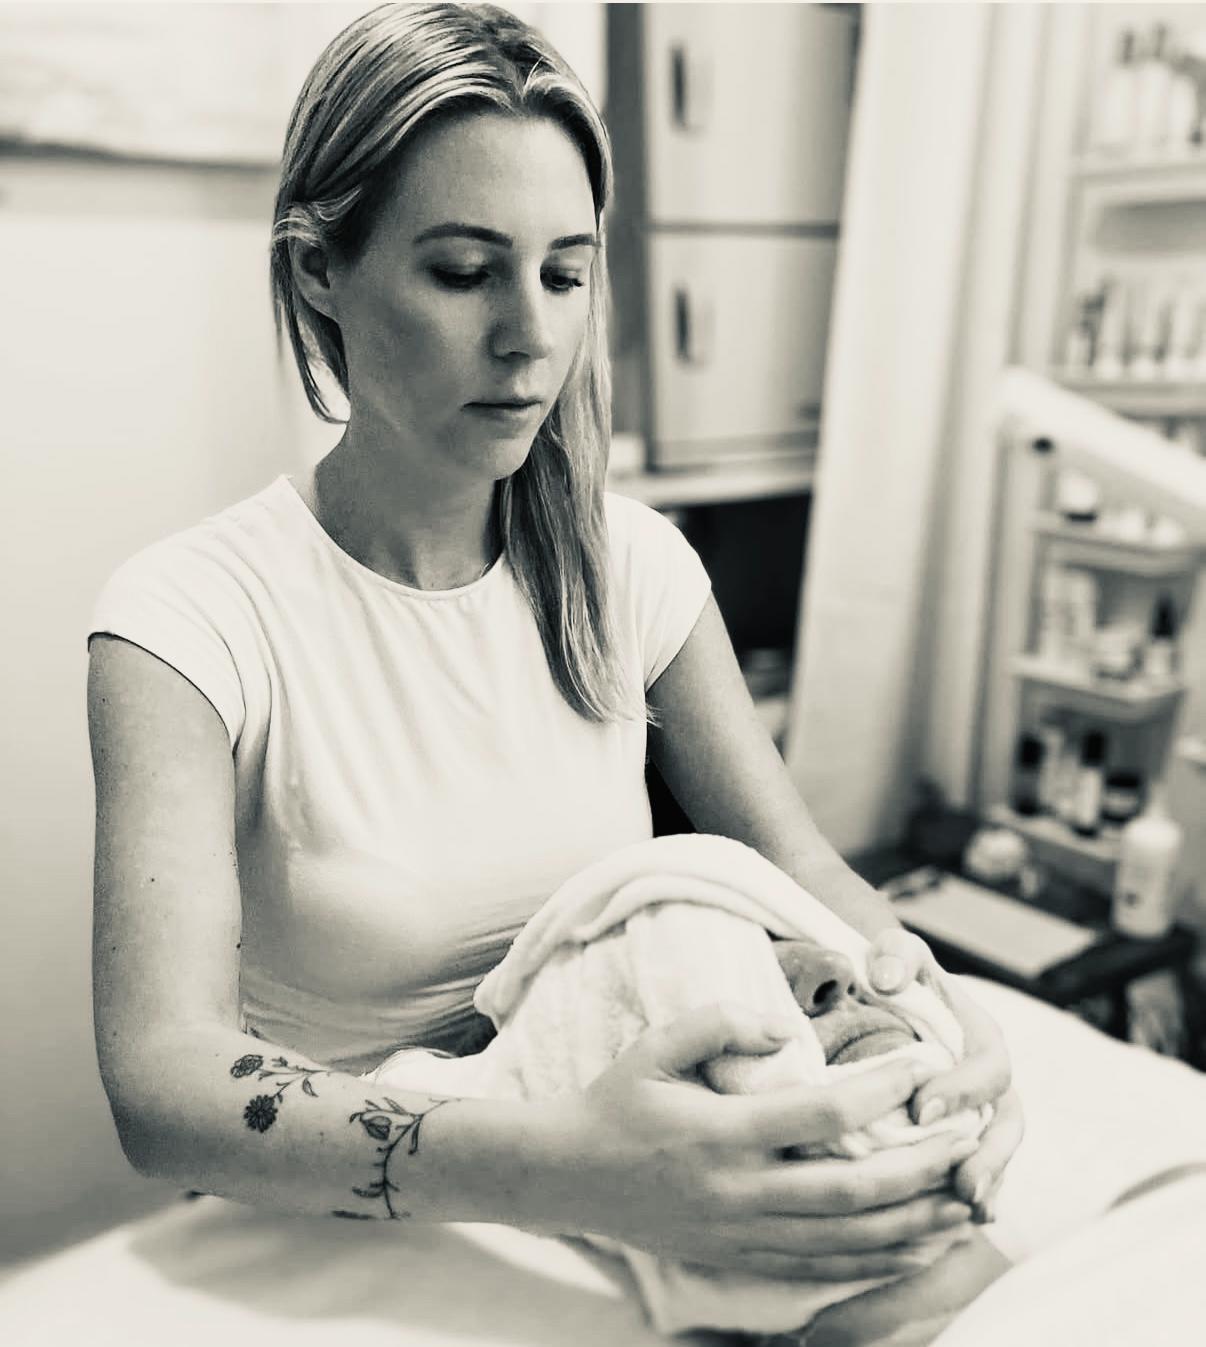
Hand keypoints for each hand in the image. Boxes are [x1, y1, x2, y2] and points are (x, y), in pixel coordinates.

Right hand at [535, 1002, 976, 1280]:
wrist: (569, 1177)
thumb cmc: (615, 1101)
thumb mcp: (654, 1046)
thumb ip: (718, 1023)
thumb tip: (784, 1027)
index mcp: (721, 1134)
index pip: (820, 1115)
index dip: (879, 1090)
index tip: (922, 1062)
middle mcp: (741, 1192)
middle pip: (853, 1191)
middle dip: (922, 1167)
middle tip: (972, 1137)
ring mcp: (745, 1234)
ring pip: (850, 1240)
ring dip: (916, 1221)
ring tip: (967, 1194)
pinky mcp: (745, 1256)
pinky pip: (827, 1266)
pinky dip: (882, 1257)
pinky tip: (919, 1240)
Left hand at [867, 929, 1023, 1218]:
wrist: (887, 995)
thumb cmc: (892, 972)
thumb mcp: (895, 953)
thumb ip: (896, 954)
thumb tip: (885, 977)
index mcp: (979, 1037)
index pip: (988, 1066)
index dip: (962, 1088)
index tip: (921, 1107)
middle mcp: (988, 1080)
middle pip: (1006, 1123)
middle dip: (988, 1156)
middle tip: (960, 1182)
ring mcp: (980, 1113)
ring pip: (998, 1154)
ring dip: (988, 1183)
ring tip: (967, 1209)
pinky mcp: (962, 1138)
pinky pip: (980, 1172)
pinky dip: (977, 1198)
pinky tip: (959, 1225)